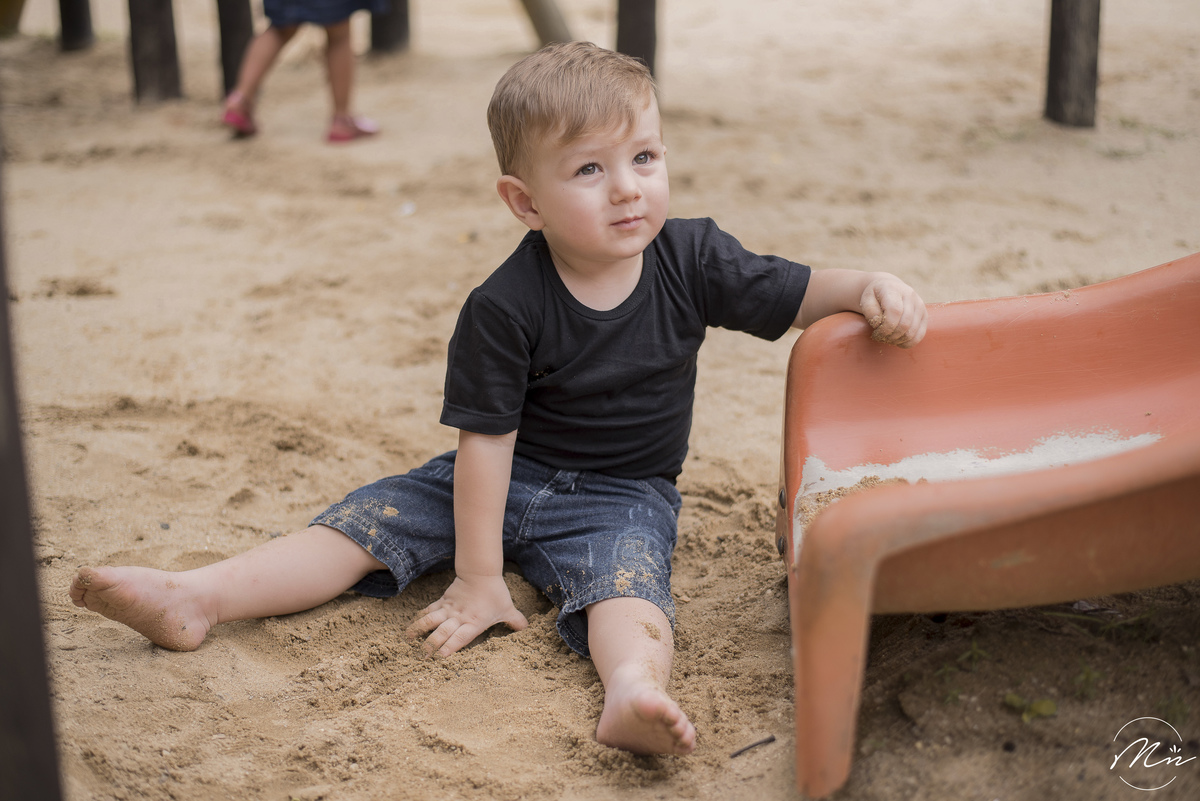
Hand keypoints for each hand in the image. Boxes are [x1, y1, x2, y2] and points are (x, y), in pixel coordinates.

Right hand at [405, 573, 527, 656]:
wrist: (481, 572)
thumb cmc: (496, 593)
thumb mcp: (507, 609)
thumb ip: (515, 621)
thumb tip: (527, 629)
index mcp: (474, 623)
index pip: (461, 637)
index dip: (451, 646)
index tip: (441, 656)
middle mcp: (460, 617)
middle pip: (442, 632)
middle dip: (432, 644)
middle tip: (422, 655)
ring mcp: (449, 609)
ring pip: (431, 620)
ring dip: (419, 630)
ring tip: (408, 640)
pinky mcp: (443, 601)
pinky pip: (429, 610)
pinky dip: (419, 618)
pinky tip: (410, 627)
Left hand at [860, 274, 927, 347]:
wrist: (889, 288)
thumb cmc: (875, 296)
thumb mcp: (866, 299)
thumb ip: (870, 310)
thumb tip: (878, 323)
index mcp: (894, 290)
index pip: (895, 312)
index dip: (885, 327)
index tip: (876, 333)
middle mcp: (910, 296)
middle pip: (904, 324)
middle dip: (890, 336)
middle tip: (880, 337)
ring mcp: (920, 305)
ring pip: (912, 331)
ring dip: (898, 340)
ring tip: (888, 339)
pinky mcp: (925, 315)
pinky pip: (920, 334)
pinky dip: (909, 342)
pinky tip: (898, 342)